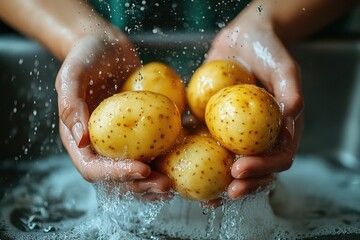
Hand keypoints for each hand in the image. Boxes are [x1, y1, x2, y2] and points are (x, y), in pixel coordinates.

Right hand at [55, 31, 171, 196]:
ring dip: (154, 181)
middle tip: (165, 185)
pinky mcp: (139, 132)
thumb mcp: (72, 74)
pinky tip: (182, 163)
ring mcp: (120, 140)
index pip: (93, 167)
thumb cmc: (86, 56)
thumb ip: (71, 104)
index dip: (116, 174)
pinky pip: (151, 151)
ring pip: (136, 170)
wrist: (105, 46)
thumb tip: (81, 140)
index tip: (142, 169)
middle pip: (117, 177)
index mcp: (79, 138)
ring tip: (174, 184)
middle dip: (141, 185)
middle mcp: (99, 144)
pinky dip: (164, 162)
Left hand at [206, 9, 303, 199]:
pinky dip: (196, 161)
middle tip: (227, 192)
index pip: (278, 157)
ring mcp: (236, 134)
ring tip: (206, 197)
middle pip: (256, 170)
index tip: (241, 169)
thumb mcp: (283, 66)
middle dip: (244, 184)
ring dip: (220, 184)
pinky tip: (182, 170)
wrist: (243, 39)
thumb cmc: (268, 51)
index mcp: (280, 129)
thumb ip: (290, 89)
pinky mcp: (214, 126)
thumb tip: (292, 113)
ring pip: (230, 165)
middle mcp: (259, 136)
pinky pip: (206, 146)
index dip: (263, 169)